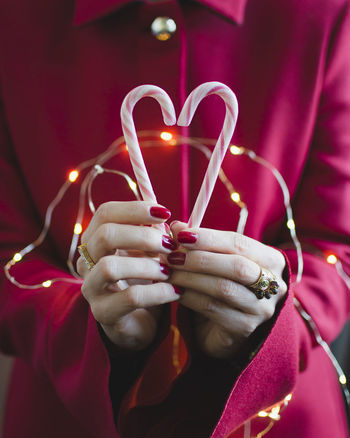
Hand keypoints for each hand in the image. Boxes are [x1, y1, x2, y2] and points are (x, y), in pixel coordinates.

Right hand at [76, 201, 179, 351]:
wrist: (139, 321)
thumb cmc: (144, 279)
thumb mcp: (150, 252)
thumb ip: (155, 234)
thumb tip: (167, 219)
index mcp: (96, 240)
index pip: (105, 213)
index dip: (134, 209)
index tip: (164, 212)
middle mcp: (86, 261)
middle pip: (105, 235)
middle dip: (142, 236)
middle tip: (169, 245)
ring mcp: (91, 288)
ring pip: (110, 267)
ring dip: (147, 266)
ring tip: (169, 271)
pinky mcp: (103, 313)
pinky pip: (129, 297)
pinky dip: (157, 292)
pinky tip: (175, 292)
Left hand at [168, 221, 286, 358]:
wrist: (225, 328)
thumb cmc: (222, 283)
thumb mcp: (215, 260)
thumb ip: (199, 243)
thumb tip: (176, 227)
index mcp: (271, 260)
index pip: (239, 243)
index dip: (209, 237)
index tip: (181, 234)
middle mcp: (275, 284)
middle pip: (236, 266)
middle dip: (199, 258)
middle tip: (172, 256)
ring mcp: (262, 309)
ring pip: (223, 288)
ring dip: (190, 277)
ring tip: (169, 272)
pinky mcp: (244, 328)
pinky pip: (213, 309)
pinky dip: (189, 297)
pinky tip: (175, 291)